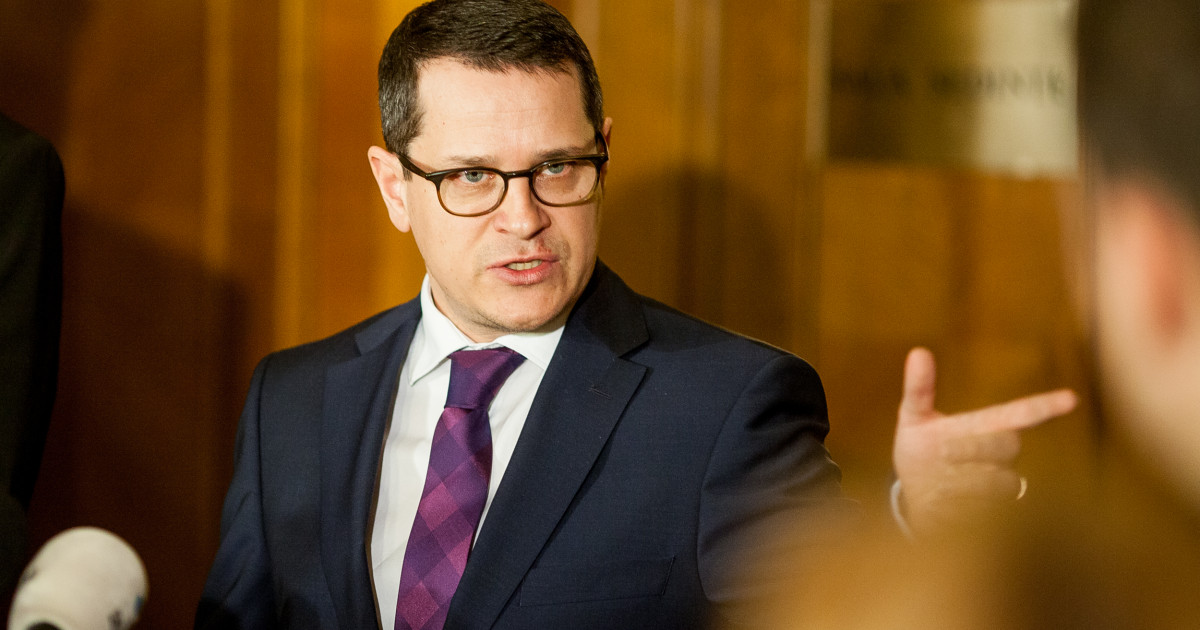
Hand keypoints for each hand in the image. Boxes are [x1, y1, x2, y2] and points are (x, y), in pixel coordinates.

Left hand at [892, 347, 1077, 533]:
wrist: (915, 497)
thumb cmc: (922, 451)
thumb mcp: (914, 419)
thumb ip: (918, 389)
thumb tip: (918, 352)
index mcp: (985, 428)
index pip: (1021, 414)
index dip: (1044, 407)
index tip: (1071, 398)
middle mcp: (1000, 456)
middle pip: (1008, 444)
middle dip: (975, 446)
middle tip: (943, 451)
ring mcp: (999, 486)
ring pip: (1001, 481)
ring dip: (964, 481)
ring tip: (937, 483)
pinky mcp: (993, 516)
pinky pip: (987, 510)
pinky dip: (957, 506)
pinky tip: (939, 504)